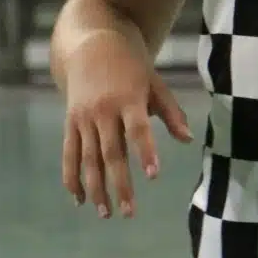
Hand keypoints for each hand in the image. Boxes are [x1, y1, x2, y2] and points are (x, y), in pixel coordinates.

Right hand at [62, 32, 192, 218]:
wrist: (90, 43)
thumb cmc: (131, 65)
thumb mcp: (155, 82)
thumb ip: (171, 112)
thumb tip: (187, 139)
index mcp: (127, 99)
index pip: (137, 129)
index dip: (145, 152)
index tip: (153, 176)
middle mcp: (103, 110)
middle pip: (111, 153)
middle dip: (120, 184)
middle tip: (129, 212)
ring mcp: (83, 118)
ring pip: (88, 159)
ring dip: (96, 188)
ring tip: (105, 214)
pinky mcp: (70, 122)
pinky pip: (69, 154)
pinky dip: (72, 177)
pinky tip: (80, 199)